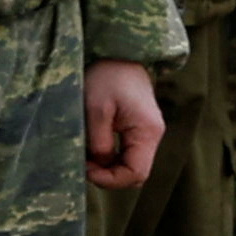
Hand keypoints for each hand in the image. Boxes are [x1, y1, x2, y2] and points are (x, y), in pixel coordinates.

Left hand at [84, 59, 164, 191]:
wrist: (120, 55)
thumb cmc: (107, 78)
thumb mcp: (96, 110)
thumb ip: (98, 142)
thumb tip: (98, 164)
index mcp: (146, 132)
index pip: (136, 173)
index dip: (110, 180)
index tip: (86, 170)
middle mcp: (152, 135)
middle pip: (135, 173)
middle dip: (108, 175)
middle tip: (83, 164)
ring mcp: (146, 133)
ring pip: (130, 164)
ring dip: (107, 167)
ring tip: (85, 154)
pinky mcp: (138, 129)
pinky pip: (126, 153)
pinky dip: (109, 157)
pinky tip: (92, 147)